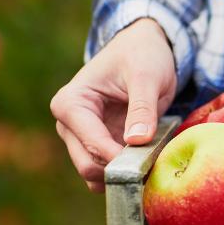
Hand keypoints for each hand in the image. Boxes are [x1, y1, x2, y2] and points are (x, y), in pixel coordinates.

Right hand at [50, 18, 176, 191]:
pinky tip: (150, 163)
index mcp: (71, 103)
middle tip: (154, 166)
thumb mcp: (146, 76)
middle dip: (120, 171)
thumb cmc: (141, 56)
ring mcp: (82, 139)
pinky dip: (128, 173)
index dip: (118, 157)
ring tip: (155, 163)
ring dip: (124, 175)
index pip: (90, 142)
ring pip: (97, 175)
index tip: (148, 160)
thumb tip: (136, 141)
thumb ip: (142, 108)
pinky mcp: (99, 147)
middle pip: (87, 165)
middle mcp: (69, 125)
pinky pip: (109, 172)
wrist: (144, 49)